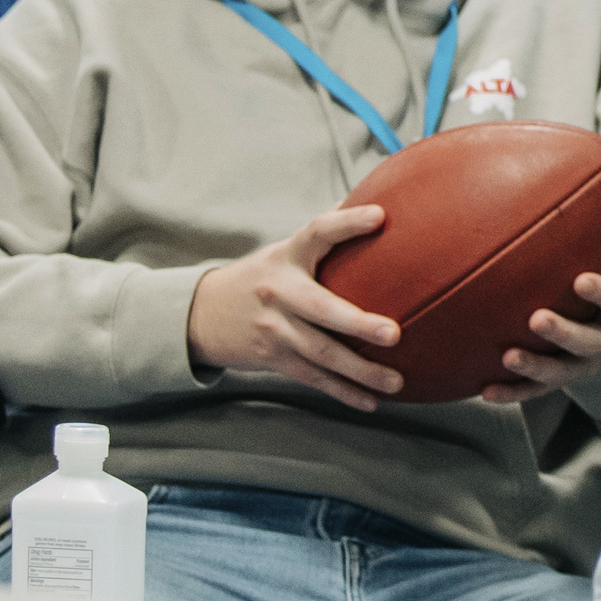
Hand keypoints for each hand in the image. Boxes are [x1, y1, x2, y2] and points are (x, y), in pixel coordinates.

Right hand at [188, 205, 407, 411]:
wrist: (203, 314)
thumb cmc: (261, 276)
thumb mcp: (283, 250)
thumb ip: (324, 233)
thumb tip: (377, 199)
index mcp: (286, 257)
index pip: (317, 232)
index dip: (347, 223)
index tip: (380, 216)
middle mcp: (279, 292)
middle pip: (320, 309)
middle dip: (357, 324)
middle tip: (393, 334)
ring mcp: (274, 329)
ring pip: (321, 354)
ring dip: (360, 371)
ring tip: (396, 381)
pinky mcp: (274, 359)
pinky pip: (313, 378)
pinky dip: (343, 392)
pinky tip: (371, 402)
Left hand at [485, 208, 600, 404]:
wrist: (594, 318)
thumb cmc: (600, 274)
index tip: (580, 280)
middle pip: (590, 344)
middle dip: (565, 333)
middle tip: (536, 318)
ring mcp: (579, 366)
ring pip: (562, 374)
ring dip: (535, 367)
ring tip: (508, 356)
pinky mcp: (554, 382)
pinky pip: (533, 392)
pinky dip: (512, 392)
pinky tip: (485, 390)